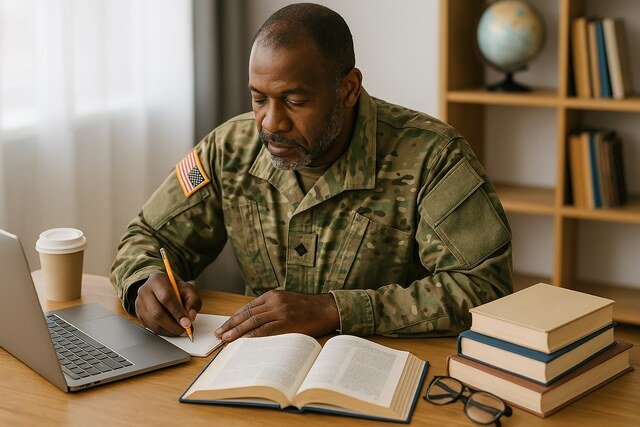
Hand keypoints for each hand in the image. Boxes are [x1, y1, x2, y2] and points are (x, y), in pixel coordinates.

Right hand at [134, 272, 201, 335]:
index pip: (166, 297)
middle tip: (185, 330)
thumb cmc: (175, 288)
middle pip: (157, 313)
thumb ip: (193, 301)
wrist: (162, 287)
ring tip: (181, 330)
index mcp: (157, 280)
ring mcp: (139, 303)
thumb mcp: (188, 289)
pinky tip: (172, 329)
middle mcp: (145, 291)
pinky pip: (150, 327)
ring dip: (169, 330)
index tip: (187, 323)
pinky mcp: (138, 314)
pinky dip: (163, 331)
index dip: (177, 312)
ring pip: (153, 323)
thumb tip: (191, 317)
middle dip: (173, 325)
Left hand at [214, 290, 338, 341]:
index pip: (247, 307)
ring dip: (237, 331)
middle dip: (231, 324)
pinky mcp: (287, 322)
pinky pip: (266, 330)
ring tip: (226, 339)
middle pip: (247, 314)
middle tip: (219, 334)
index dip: (234, 317)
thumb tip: (253, 323)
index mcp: (273, 295)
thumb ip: (272, 308)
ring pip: (253, 321)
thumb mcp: (287, 301)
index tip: (224, 326)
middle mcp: (274, 301)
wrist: (327, 308)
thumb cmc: (307, 308)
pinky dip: (253, 335)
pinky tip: (244, 340)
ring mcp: (280, 311)